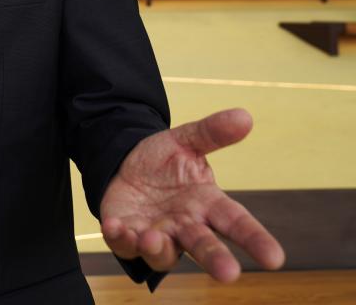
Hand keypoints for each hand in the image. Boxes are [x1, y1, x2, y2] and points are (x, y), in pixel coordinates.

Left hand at [100, 108, 284, 282]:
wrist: (124, 163)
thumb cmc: (164, 161)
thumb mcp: (185, 141)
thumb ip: (212, 132)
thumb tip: (244, 116)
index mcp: (207, 203)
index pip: (237, 223)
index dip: (256, 240)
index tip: (275, 258)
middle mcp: (185, 225)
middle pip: (204, 246)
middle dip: (215, 260)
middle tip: (228, 274)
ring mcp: (157, 234)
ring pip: (163, 254)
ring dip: (159, 249)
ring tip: (154, 237)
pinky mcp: (127, 235)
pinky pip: (124, 244)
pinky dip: (121, 238)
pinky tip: (116, 226)